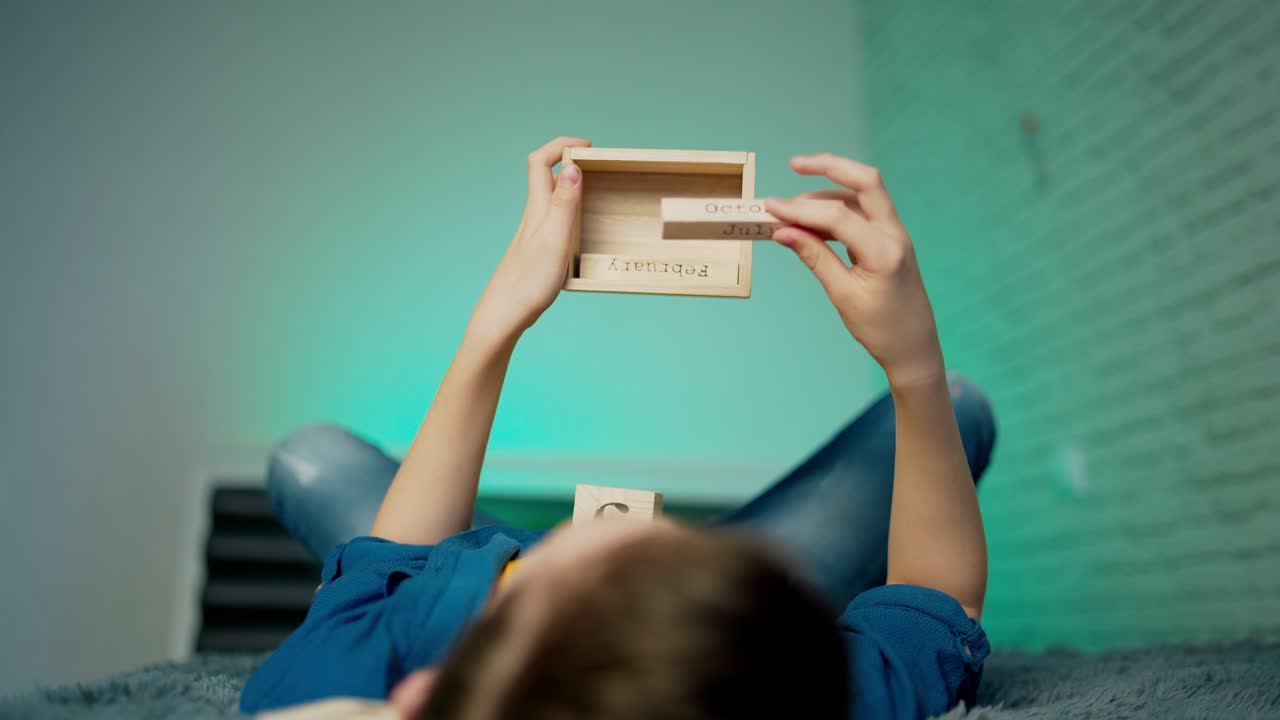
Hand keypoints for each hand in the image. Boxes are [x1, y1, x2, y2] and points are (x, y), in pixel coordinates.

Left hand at [469, 136, 590, 341]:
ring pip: (551, 200)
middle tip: (598, 166)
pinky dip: (571, 215)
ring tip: (597, 193)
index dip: (562, 145)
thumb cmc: (528, 282)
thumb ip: (564, 203)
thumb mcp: (554, 239)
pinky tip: (583, 232)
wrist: (503, 316)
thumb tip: (573, 167)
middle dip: (571, 163)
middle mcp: (533, 217)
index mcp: (536, 209)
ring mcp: (533, 235)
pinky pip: (554, 222)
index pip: (541, 161)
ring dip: (573, 189)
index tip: (588, 147)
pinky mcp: (537, 253)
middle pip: (546, 177)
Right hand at [766, 154, 943, 387]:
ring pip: (863, 194)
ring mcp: (895, 234)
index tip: (770, 208)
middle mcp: (894, 234)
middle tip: (795, 164)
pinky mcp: (890, 239)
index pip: (837, 216)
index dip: (800, 209)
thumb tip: (783, 231)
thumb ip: (814, 257)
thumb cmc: (880, 328)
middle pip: (865, 181)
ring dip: (829, 192)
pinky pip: (864, 212)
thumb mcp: (842, 295)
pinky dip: (838, 208)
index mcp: (884, 251)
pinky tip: (813, 221)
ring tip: (793, 208)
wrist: (914, 347)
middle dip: (830, 166)